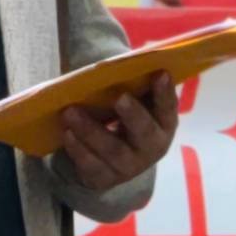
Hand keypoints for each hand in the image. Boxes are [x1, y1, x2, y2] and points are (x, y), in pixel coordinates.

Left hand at [60, 73, 178, 190]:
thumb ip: (131, 84)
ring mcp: (129, 167)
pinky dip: (78, 150)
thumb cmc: (123, 120)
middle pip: (144, 133)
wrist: (111, 163)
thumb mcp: (133, 102)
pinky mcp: (105, 179)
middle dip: (133, 115)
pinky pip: (92, 166)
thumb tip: (120, 57)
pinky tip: (67, 134)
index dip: (165, 93)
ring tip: (71, 111)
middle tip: (120, 98)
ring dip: (91, 130)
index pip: (168, 108)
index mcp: (163, 125)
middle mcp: (151, 148)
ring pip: (112, 150)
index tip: (159, 73)